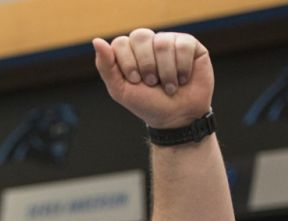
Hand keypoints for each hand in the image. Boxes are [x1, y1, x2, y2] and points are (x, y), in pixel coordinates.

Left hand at [93, 29, 213, 128]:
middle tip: (152, 83)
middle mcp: (149, 42)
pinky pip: (183, 45)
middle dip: (146, 65)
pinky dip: (182, 68)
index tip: (135, 81)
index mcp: (130, 51)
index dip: (128, 63)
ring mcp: (170, 41)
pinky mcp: (190, 45)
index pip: (121, 43)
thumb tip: (96, 41)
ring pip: (162, 43)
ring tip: (170, 86)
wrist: (177, 118)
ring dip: (165, 72)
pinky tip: (183, 79)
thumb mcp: (120, 90)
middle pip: (140, 36)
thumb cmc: (148, 104)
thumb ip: (106, 66)